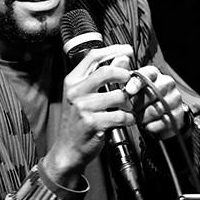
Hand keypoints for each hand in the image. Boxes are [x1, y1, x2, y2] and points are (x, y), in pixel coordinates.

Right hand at [41, 44, 134, 191]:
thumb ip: (101, 77)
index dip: (113, 50)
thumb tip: (122, 59)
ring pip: (118, 95)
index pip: (93, 56)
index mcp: (72, 81)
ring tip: (128, 108)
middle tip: (131, 82)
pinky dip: (129, 118)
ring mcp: (82, 108)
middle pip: (107, 71)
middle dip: (125, 75)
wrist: (67, 149)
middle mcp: (75, 92)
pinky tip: (127, 120)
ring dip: (129, 102)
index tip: (128, 50)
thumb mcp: (85, 96)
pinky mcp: (92, 123)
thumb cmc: (78, 122)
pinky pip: (120, 116)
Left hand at [124, 65, 185, 139]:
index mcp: (154, 74)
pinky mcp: (177, 114)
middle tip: (130, 109)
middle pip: (153, 92)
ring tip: (138, 117)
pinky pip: (163, 121)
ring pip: (157, 108)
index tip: (129, 90)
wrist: (156, 118)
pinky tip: (147, 124)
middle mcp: (166, 83)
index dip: (137, 82)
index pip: (148, 73)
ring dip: (143, 116)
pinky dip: (151, 125)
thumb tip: (120, 59)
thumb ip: (122, 72)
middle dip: (138, 103)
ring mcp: (174, 98)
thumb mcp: (129, 85)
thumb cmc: (141, 99)